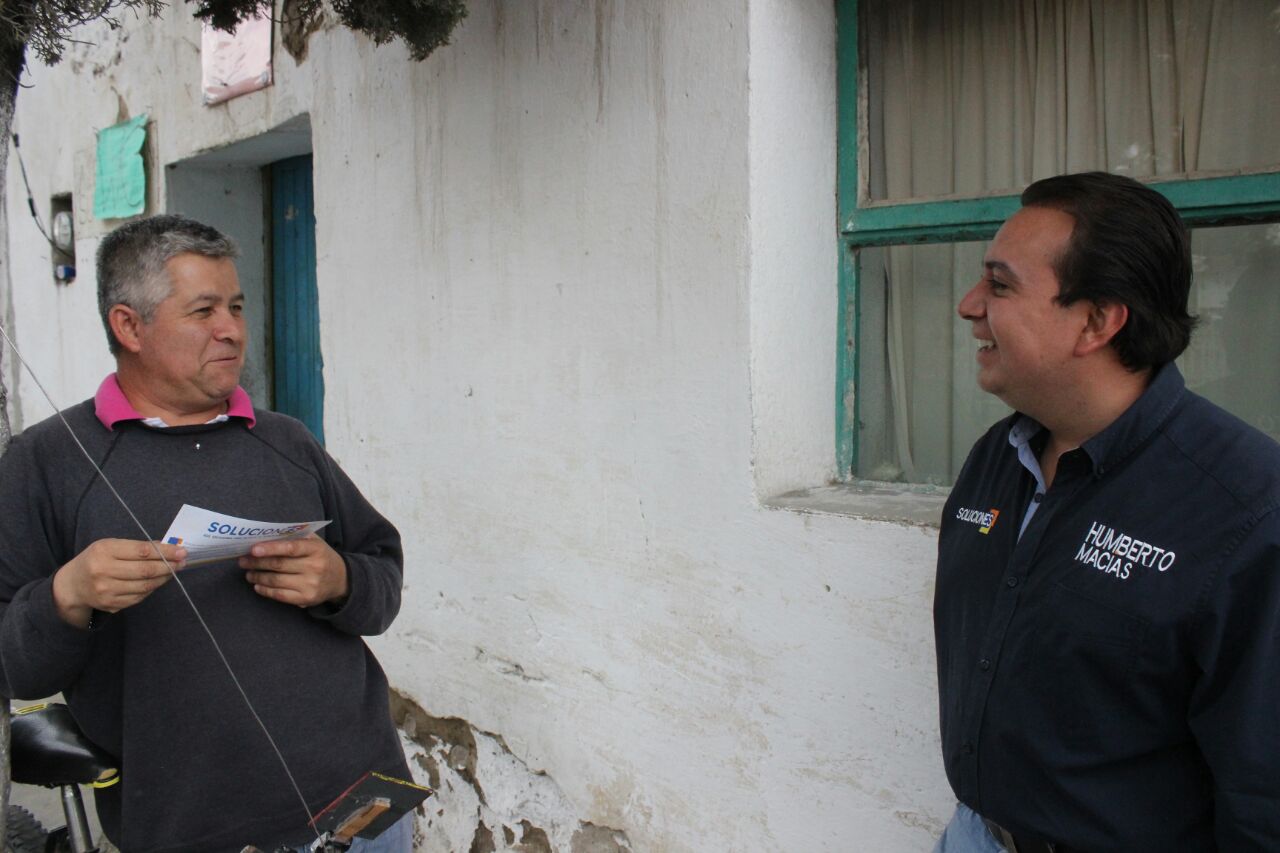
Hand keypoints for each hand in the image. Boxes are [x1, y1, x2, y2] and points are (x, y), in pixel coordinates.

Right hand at [52, 539, 187, 627]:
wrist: (72, 585)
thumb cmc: (96, 560)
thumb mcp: (110, 546)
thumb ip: (137, 547)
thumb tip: (168, 547)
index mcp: (104, 550)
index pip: (142, 551)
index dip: (166, 552)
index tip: (182, 551)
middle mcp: (103, 571)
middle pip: (145, 570)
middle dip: (169, 566)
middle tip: (183, 562)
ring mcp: (106, 591)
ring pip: (145, 586)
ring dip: (163, 578)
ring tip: (173, 571)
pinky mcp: (111, 605)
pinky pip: (139, 597)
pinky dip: (152, 589)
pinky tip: (157, 581)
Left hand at [238, 534, 348, 607]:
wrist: (340, 579)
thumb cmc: (320, 556)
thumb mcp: (314, 542)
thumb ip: (294, 537)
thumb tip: (264, 536)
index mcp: (316, 549)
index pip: (291, 548)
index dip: (271, 548)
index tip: (253, 549)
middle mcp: (315, 567)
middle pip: (279, 565)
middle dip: (257, 562)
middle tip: (242, 560)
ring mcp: (311, 584)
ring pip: (276, 581)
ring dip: (258, 577)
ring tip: (248, 573)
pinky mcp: (306, 599)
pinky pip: (280, 595)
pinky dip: (265, 590)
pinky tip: (257, 586)